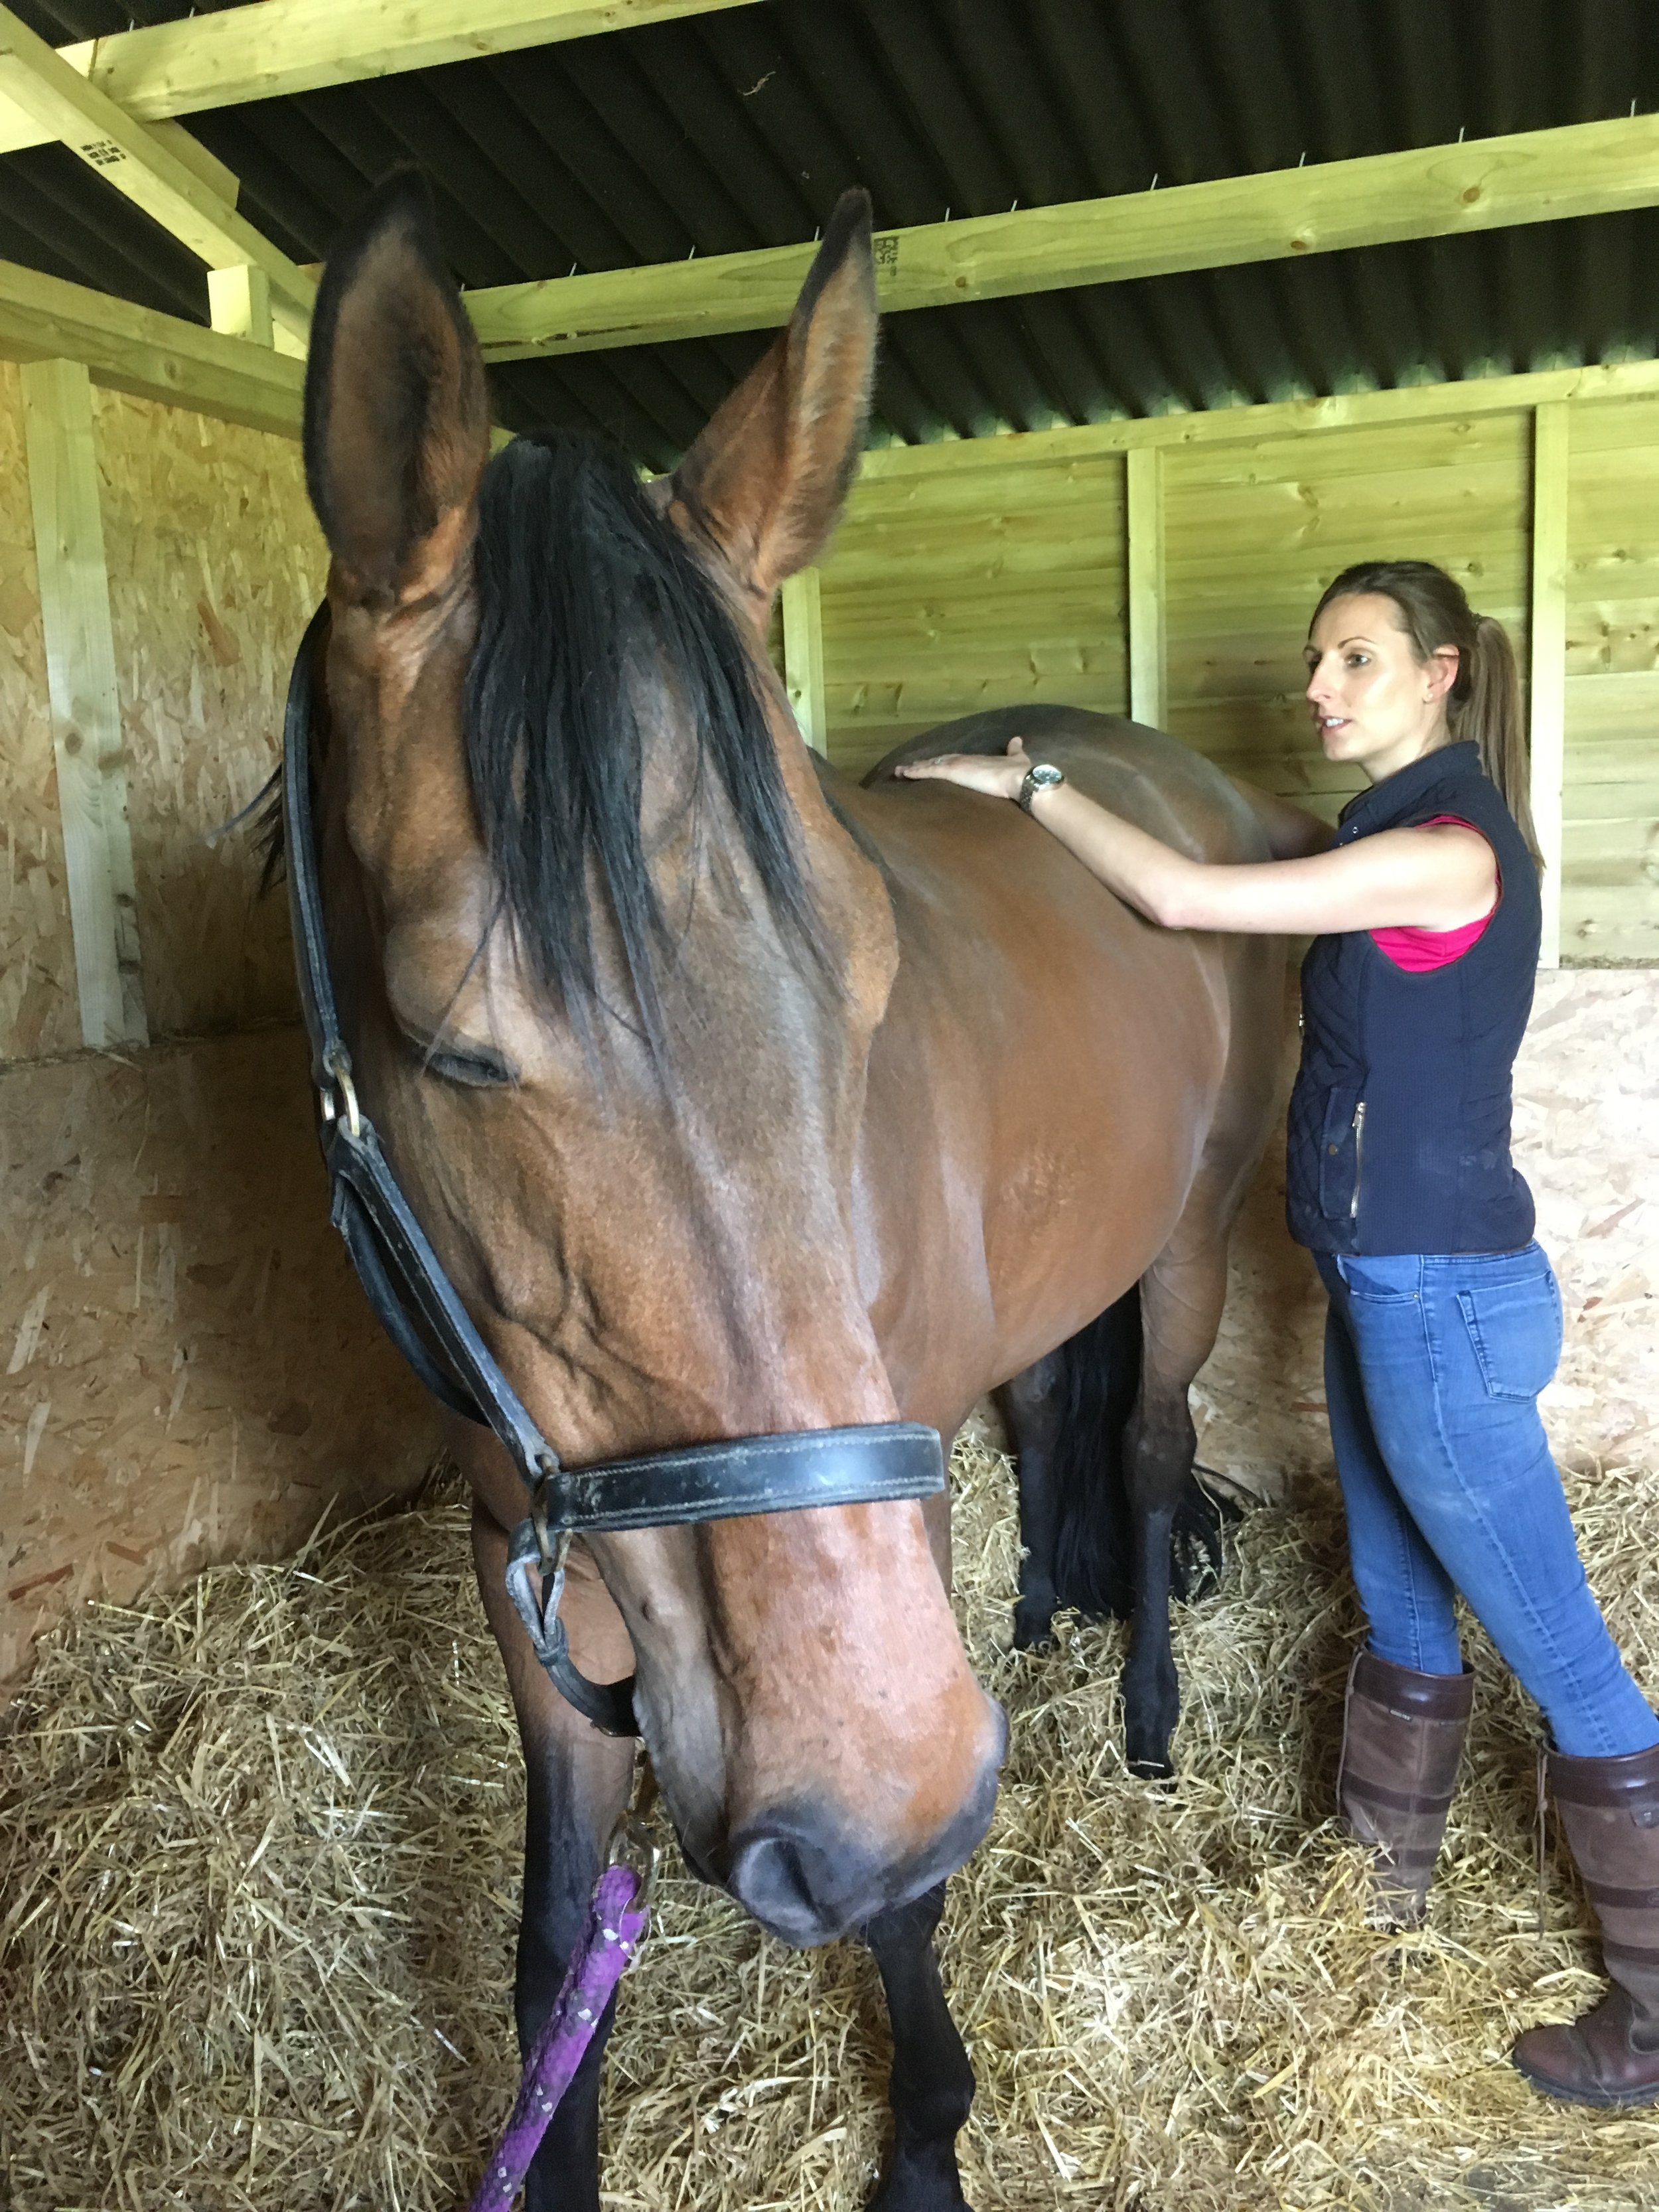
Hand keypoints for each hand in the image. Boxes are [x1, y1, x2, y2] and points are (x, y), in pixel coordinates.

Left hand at [894, 735, 1031, 800]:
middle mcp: (963, 759)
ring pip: (930, 765)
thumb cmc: (1018, 771)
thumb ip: (1014, 749)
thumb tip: (1017, 739)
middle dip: (923, 764)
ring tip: (899, 771)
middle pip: (938, 761)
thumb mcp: (1016, 758)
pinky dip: (916, 772)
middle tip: (907, 767)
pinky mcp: (952, 772)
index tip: (930, 763)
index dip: (940, 761)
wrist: (1018, 778)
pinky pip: (929, 772)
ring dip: (914, 768)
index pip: (953, 760)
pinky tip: (904, 774)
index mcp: (975, 760)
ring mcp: (956, 765)